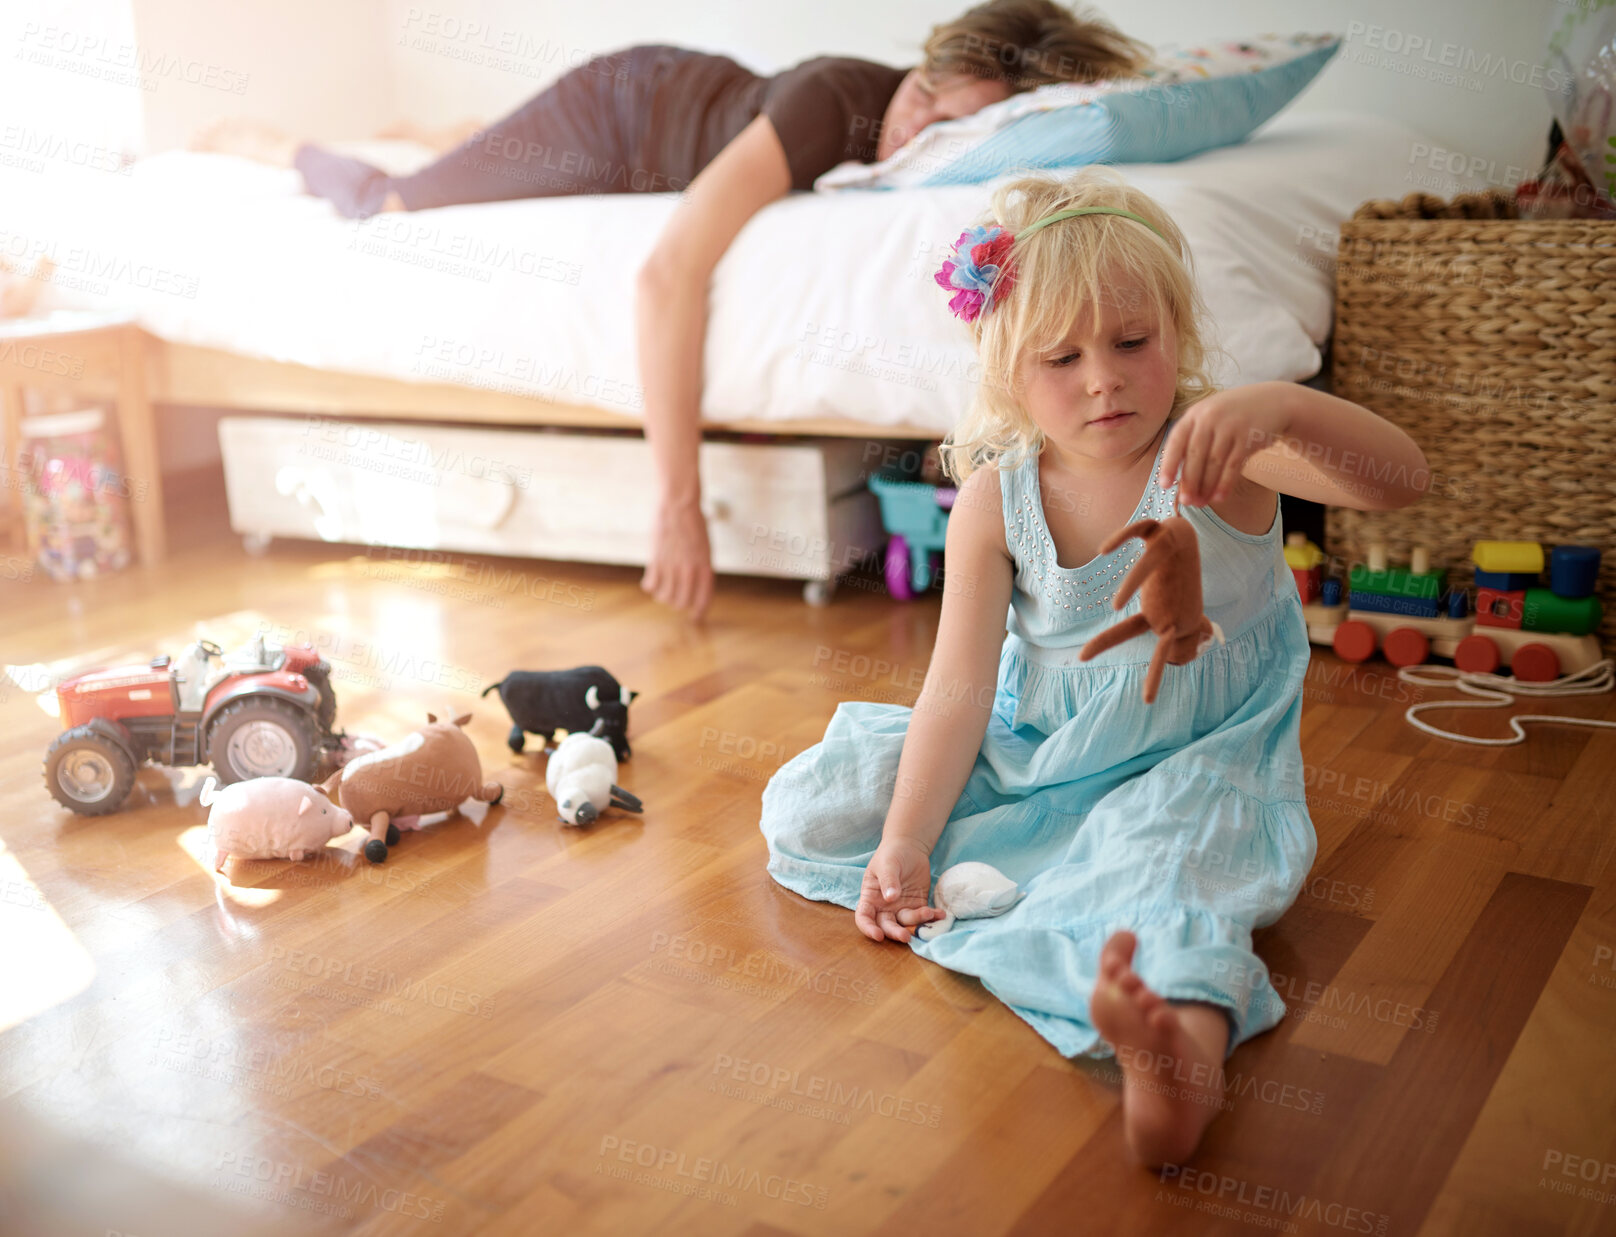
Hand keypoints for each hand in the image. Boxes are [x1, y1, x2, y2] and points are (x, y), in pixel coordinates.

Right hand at [641, 497, 713, 619]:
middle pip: (682, 602)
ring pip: (665, 596)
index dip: (699, 612)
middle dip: (678, 605)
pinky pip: (651, 584)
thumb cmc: (694, 523)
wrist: (679, 504)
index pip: (703, 598)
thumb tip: (698, 585)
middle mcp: (689, 569)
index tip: (695, 618)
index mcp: (705, 566)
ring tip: (662, 591)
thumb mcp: (705, 547)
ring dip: (663, 597)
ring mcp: (672, 566)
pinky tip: (650, 582)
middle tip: (675, 601)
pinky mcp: (656, 560)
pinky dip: (650, 587)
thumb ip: (702, 567)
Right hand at [855, 836, 946, 942]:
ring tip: (929, 912)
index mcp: (870, 898)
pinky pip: (923, 916)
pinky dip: (932, 917)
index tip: (878, 935)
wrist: (909, 848)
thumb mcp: (887, 864)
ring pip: (907, 922)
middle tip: (906, 936)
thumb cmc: (891, 855)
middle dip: (895, 933)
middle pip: (886, 925)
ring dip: (917, 921)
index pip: (864, 917)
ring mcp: (901, 908)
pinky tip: (940, 914)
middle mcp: (884, 907)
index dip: (868, 928)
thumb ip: (888, 880)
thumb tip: (890, 898)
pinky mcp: (917, 905)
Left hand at [1158, 388, 1290, 506]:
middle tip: (1186, 502)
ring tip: (1201, 503)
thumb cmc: (1233, 417)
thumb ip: (1193, 440)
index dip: (1169, 464)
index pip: (1176, 440)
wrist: (1273, 402)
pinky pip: (1233, 465)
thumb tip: (1178, 478)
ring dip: (1206, 486)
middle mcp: (1211, 417)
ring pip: (1214, 463)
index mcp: (1195, 414)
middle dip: (1189, 481)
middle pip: (1195, 455)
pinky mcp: (1248, 437)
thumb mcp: (1210, 418)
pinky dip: (1225, 484)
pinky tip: (1219, 497)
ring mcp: (1230, 426)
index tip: (1164, 485)